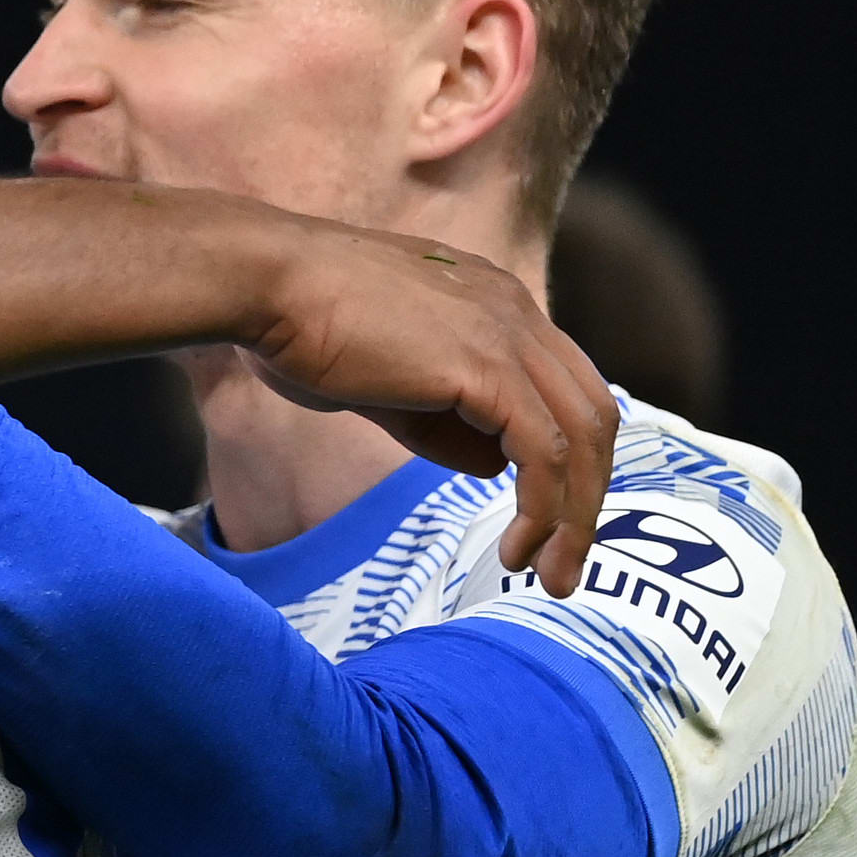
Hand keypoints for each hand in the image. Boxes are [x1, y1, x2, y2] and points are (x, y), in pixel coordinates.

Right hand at [234, 219, 616, 593]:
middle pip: (592, 411)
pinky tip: (518, 550)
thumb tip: (492, 464)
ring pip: (582, 437)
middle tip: (563, 564)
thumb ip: (441, 419)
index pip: (564, 384)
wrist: (264, 282)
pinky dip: (543, 509)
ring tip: (550, 574)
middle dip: (587, 496)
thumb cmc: (298, 324)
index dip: (568, 455)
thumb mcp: (383, 382)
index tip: (545, 514)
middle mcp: (515, 310)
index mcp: (493, 302)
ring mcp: (507, 334)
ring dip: (575, 517)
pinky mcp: (487, 368)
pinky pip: (544, 453)